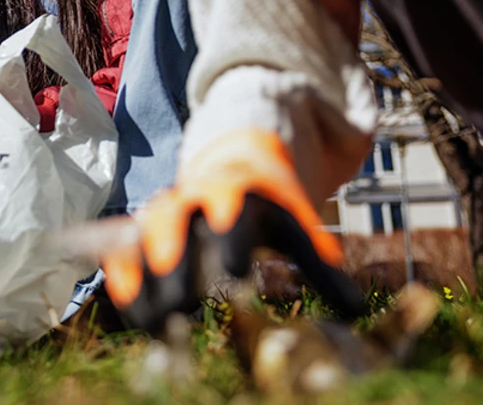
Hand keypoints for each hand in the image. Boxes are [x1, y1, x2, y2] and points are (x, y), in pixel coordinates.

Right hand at [98, 129, 364, 333]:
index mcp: (236, 191)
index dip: (231, 238)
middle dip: (176, 261)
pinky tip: (132, 314)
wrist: (230, 160)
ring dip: (145, 278)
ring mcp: (163, 212)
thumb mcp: (293, 222)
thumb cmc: (266, 203)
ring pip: (143, 239)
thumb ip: (318, 262)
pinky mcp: (144, 228)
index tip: (236, 271)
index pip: (231, 213)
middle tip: (182, 304)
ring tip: (153, 322)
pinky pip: (124, 250)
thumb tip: (358, 313)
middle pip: (176, 225)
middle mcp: (192, 198)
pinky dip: (124, 278)